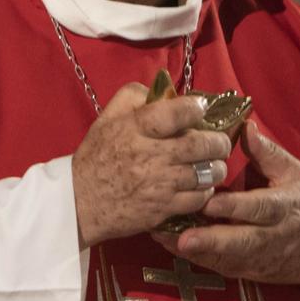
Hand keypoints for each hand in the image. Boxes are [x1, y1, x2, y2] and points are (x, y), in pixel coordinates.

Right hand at [72, 83, 231, 247]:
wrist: (80, 203)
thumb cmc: (96, 157)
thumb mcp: (106, 119)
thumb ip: (132, 96)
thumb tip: (164, 91)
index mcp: (135, 128)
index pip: (178, 112)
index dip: (197, 107)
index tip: (201, 109)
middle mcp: (149, 155)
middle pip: (200, 144)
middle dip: (218, 142)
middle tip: (220, 142)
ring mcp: (158, 185)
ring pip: (205, 173)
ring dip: (217, 167)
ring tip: (215, 165)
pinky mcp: (162, 209)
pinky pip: (197, 199)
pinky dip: (205, 191)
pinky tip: (201, 186)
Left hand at [167, 128, 299, 292]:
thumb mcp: (295, 173)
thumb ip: (267, 153)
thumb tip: (244, 126)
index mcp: (286, 207)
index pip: (259, 208)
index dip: (234, 207)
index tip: (208, 201)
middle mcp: (273, 236)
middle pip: (241, 241)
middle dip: (211, 241)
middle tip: (182, 238)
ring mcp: (262, 258)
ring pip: (228, 259)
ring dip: (198, 252)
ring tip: (166, 240)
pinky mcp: (252, 272)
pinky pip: (224, 268)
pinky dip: (201, 260)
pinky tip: (175, 248)